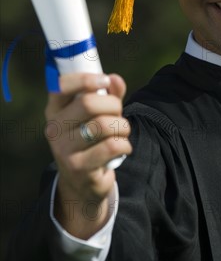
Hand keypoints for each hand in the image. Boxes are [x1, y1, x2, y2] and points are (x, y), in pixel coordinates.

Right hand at [44, 72, 131, 237]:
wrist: (83, 182)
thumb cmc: (91, 139)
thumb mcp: (97, 114)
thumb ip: (108, 94)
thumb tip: (115, 79)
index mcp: (55, 110)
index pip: (61, 86)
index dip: (86, 79)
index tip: (105, 81)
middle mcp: (54, 129)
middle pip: (88, 103)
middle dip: (113, 105)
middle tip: (118, 114)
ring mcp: (64, 150)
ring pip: (103, 125)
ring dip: (122, 126)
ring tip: (122, 131)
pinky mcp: (78, 168)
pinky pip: (111, 146)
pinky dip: (125, 144)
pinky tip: (122, 147)